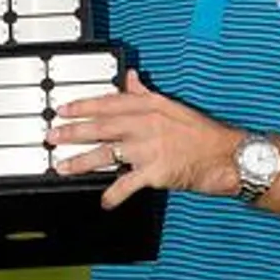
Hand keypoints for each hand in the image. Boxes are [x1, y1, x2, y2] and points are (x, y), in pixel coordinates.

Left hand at [48, 70, 241, 208]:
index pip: (109, 103)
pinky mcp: (156, 172)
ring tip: (63, 167)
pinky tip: (104, 201)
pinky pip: (128, 184)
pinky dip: (114, 194)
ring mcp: (150, 149)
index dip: (83, 106)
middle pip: (101, 127)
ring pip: (107, 153)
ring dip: (82, 161)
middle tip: (52, 136)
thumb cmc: (202, 134)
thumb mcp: (173, 106)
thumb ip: (146, 93)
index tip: (63, 109)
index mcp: (150, 106)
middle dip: (73, 132)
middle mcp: (147, 124)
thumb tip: (130, 78)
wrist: (228, 156)